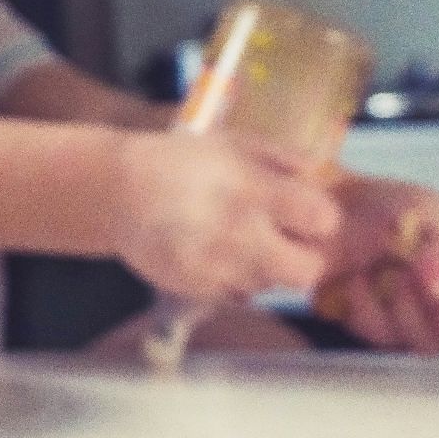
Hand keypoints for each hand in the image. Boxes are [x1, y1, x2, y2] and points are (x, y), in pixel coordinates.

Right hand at [115, 133, 340, 302]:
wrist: (116, 191)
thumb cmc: (178, 161)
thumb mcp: (231, 143)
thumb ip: (280, 157)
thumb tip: (318, 174)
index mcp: (252, 191)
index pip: (322, 219)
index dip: (320, 218)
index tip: (306, 212)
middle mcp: (238, 234)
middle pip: (306, 271)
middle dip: (304, 257)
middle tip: (287, 240)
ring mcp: (216, 267)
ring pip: (271, 285)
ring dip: (266, 267)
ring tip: (242, 242)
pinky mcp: (196, 289)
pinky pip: (237, 294)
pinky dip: (236, 278)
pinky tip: (216, 253)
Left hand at [313, 176, 438, 353]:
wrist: (327, 211)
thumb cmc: (387, 206)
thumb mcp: (428, 213)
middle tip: (414, 278)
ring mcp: (423, 318)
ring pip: (430, 344)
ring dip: (401, 306)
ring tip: (382, 269)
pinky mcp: (384, 329)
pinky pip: (383, 338)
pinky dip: (367, 308)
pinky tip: (357, 280)